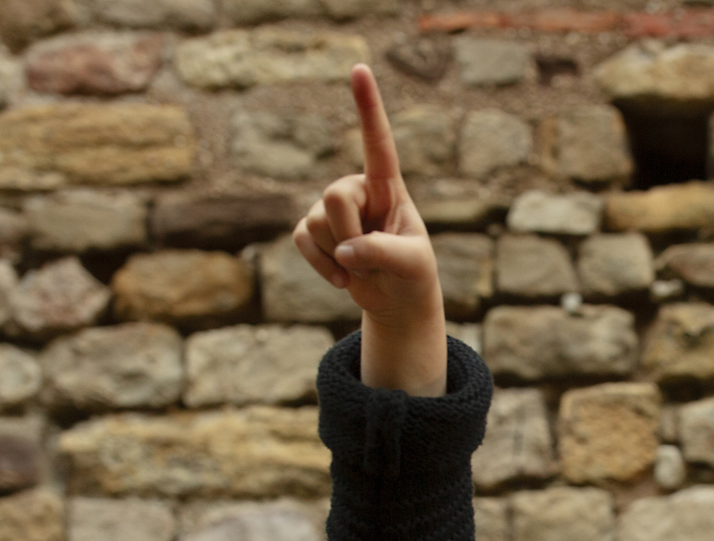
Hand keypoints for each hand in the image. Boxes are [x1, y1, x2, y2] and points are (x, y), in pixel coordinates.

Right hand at [291, 63, 444, 393]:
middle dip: (348, 235)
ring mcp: (332, 209)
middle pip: (333, 197)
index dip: (367, 107)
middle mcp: (358, 189)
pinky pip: (301, 240)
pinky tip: (342, 279)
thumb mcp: (411, 264)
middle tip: (371, 260)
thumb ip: (382, 253)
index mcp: (388, 186)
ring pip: (316, 223)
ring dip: (340, 256)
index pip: (378, 142)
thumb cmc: (412, 273)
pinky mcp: (314, 231)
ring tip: (363, 267)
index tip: (360, 68)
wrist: (397, 298)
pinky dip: (320, 265)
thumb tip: (344, 250)